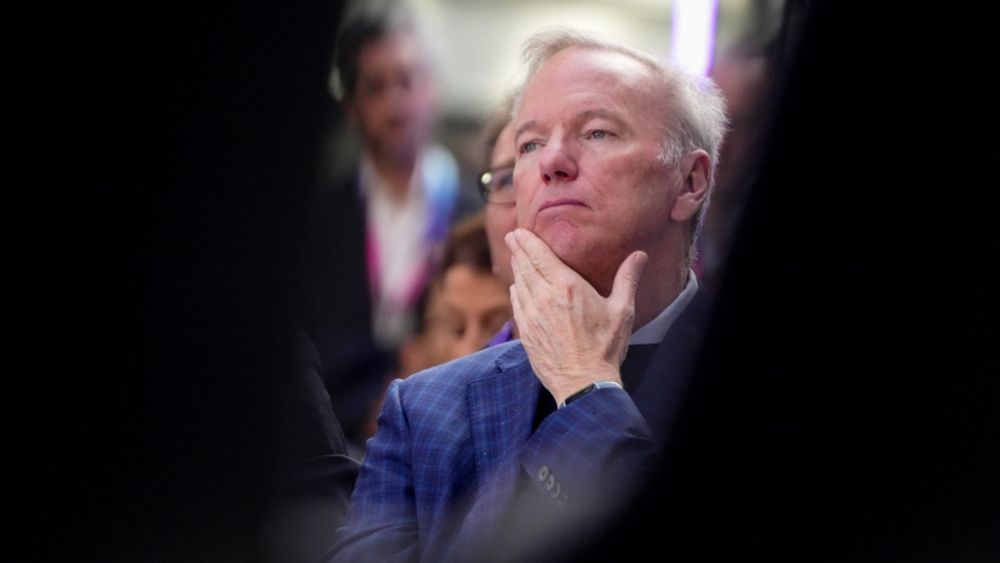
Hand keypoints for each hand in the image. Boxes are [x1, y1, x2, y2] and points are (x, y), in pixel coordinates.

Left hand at [505, 228, 647, 404]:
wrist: (583, 381)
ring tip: (516, 258)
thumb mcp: (621, 310)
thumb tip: (639, 255)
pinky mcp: (526, 332)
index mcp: (567, 286)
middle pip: (525, 266)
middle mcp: (544, 296)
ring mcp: (531, 315)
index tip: (519, 231)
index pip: (540, 255)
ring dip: (517, 268)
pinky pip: (517, 304)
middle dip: (518, 249)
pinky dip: (516, 291)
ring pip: (518, 283)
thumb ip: (627, 279)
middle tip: (513, 237)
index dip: (527, 241)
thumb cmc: (605, 347)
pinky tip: (517, 288)